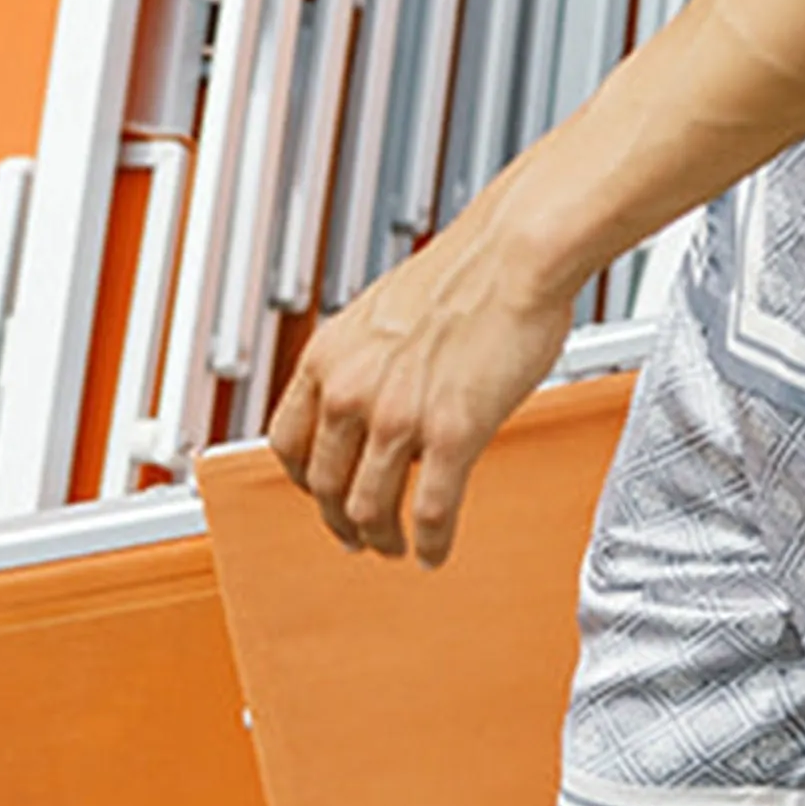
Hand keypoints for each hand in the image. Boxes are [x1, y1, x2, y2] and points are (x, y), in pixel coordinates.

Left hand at [265, 214, 578, 567]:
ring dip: (380, 539)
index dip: (302, 479)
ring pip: (369, 509)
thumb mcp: (385, 312)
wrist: (517, 253)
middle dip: (338, 521)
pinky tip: (435, 552)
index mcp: (329, 355)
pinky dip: (430, 543)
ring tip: (395, 548)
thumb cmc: (469, 269)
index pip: (287, 442)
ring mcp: (398, 416)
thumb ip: (366, 358)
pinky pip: (431, 512)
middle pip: (323, 486)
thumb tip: (374, 389)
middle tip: (355, 536)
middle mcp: (352, 390)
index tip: (319, 491)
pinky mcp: (452, 435)